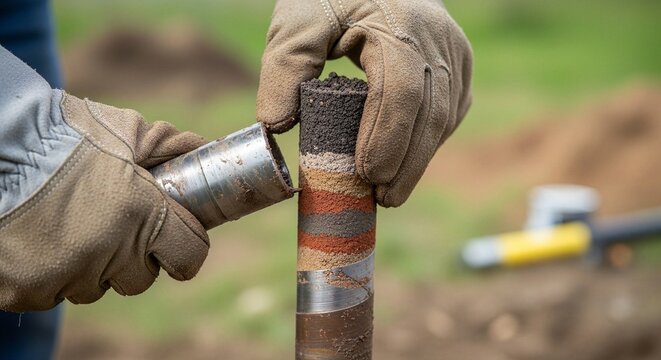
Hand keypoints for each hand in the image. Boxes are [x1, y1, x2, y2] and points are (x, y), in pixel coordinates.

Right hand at [0, 88, 208, 311]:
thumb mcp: (126, 131)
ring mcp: (65, 274)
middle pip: (140, 279)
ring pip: (93, 287)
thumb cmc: (65, 133)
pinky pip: (51, 293)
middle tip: (112, 227)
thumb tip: (200, 148)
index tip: (176, 241)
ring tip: (68, 226)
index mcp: (142, 214)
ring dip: (89, 266)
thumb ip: (168, 147)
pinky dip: (49, 273)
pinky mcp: (26, 290)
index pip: (189, 255)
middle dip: (133, 258)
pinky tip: (39, 238)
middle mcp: (108, 251)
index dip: (185, 247)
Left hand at [257, 0, 472, 206]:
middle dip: (406, 164)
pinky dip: (426, 141)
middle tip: (382, 200)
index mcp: (399, 27)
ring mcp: (454, 54)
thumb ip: (283, 67)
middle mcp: (437, 41)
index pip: (401, 91)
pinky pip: (449, 112)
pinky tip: (406, 163)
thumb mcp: (298, 21)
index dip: (386, 138)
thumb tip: (276, 126)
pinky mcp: (459, 66)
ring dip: (418, 159)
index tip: (368, 176)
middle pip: (430, 114)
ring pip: (444, 118)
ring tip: (390, 191)